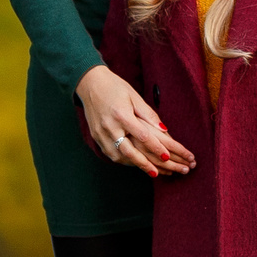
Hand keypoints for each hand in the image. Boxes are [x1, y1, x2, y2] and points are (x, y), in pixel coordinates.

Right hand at [76, 65, 194, 175]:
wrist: (89, 83)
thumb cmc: (115, 87)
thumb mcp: (134, 96)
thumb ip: (149, 115)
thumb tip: (164, 130)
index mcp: (121, 114)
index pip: (142, 135)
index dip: (155, 147)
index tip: (167, 156)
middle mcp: (109, 126)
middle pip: (129, 151)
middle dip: (144, 164)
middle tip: (158, 172)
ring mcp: (100, 133)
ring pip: (118, 156)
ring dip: (134, 164)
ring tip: (149, 169)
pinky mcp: (96, 136)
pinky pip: (110, 153)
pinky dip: (123, 159)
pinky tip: (133, 162)